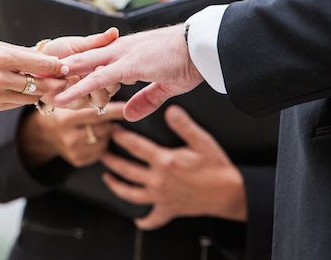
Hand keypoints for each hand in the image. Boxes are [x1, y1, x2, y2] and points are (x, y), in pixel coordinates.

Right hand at [0, 38, 68, 111]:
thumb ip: (20, 54)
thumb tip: (46, 58)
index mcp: (2, 58)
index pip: (39, 63)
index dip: (56, 66)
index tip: (66, 66)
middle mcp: (0, 78)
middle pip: (39, 84)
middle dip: (55, 83)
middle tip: (66, 80)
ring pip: (30, 96)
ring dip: (41, 91)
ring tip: (50, 85)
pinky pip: (16, 103)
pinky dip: (24, 97)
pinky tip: (29, 91)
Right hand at [19, 102, 125, 167]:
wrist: (42, 134)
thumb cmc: (59, 110)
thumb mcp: (67, 99)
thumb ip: (85, 93)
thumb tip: (112, 83)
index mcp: (65, 119)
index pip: (95, 114)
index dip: (113, 110)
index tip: (126, 107)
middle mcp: (69, 138)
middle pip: (104, 127)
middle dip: (107, 118)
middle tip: (101, 111)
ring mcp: (74, 152)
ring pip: (105, 138)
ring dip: (105, 130)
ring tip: (92, 123)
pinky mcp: (79, 161)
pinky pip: (101, 150)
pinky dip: (100, 141)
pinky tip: (90, 135)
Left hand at [40, 28, 121, 109]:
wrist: (36, 60)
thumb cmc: (59, 51)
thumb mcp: (78, 45)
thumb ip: (97, 41)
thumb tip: (115, 31)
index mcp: (102, 69)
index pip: (117, 73)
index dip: (117, 70)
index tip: (106, 63)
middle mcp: (98, 85)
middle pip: (113, 89)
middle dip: (109, 83)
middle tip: (98, 70)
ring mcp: (87, 96)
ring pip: (101, 99)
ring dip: (96, 91)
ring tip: (83, 79)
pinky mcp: (73, 104)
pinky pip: (79, 102)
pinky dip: (75, 94)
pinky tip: (67, 84)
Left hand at [53, 24, 203, 121]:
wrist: (205, 46)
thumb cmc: (189, 61)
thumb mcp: (165, 86)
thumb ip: (145, 100)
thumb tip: (127, 114)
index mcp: (127, 53)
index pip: (95, 62)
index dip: (76, 71)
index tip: (59, 81)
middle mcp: (121, 50)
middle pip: (83, 60)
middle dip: (62, 73)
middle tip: (41, 83)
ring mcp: (124, 55)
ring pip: (85, 66)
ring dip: (64, 80)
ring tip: (42, 90)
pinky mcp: (131, 64)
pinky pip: (99, 77)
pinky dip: (81, 86)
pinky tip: (65, 94)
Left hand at [101, 106, 246, 229]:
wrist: (230, 194)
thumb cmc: (217, 167)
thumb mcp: (202, 141)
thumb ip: (184, 125)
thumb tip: (170, 110)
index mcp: (164, 161)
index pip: (134, 146)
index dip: (121, 136)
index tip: (113, 129)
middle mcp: (158, 180)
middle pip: (125, 170)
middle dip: (110, 160)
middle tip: (101, 152)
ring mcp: (161, 197)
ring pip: (131, 194)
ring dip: (116, 186)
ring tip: (107, 178)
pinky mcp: (169, 209)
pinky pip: (153, 218)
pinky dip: (143, 221)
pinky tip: (137, 219)